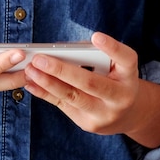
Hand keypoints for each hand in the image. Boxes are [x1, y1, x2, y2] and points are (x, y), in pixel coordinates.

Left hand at [24, 32, 159, 147]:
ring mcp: (104, 114)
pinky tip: (31, 84)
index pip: (126, 59)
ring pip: (72, 97)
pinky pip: (63, 106)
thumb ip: (96, 56)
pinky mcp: (88, 124)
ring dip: (47, 82)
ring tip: (30, 70)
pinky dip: (45, 93)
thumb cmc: (116, 80)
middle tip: (39, 58)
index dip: (112, 48)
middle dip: (61, 70)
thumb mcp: (116, 67)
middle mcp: (121, 97)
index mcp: (130, 76)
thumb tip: (61, 49)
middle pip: (90, 83)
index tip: (96, 36)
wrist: (127, 115)